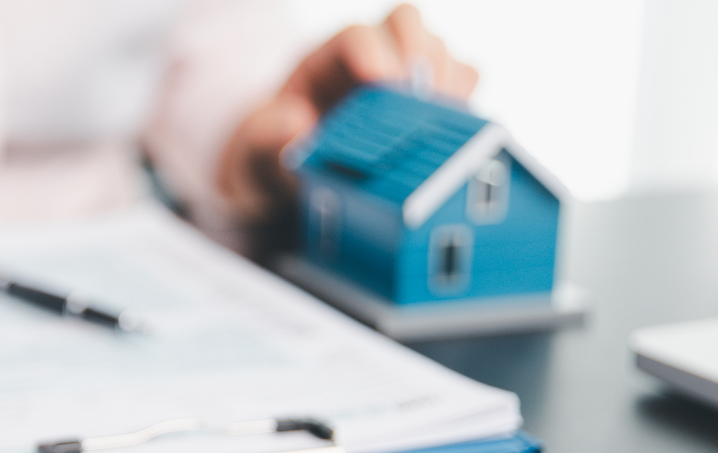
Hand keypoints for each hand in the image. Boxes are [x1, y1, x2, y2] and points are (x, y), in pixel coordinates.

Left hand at [219, 4, 478, 225]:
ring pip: (439, 50)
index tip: (384, 82)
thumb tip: (296, 126)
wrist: (292, 163)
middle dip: (418, 54)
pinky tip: (451, 131)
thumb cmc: (275, 145)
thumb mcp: (256, 143)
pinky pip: (461, 82)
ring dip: (445, 80)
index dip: (374, 51)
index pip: (355, 35)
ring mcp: (401, 72)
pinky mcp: (427, 98)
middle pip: (406, 23)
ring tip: (438, 119)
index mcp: (324, 57)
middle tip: (420, 100)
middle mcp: (368, 53)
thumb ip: (267, 134)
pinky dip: (462, 102)